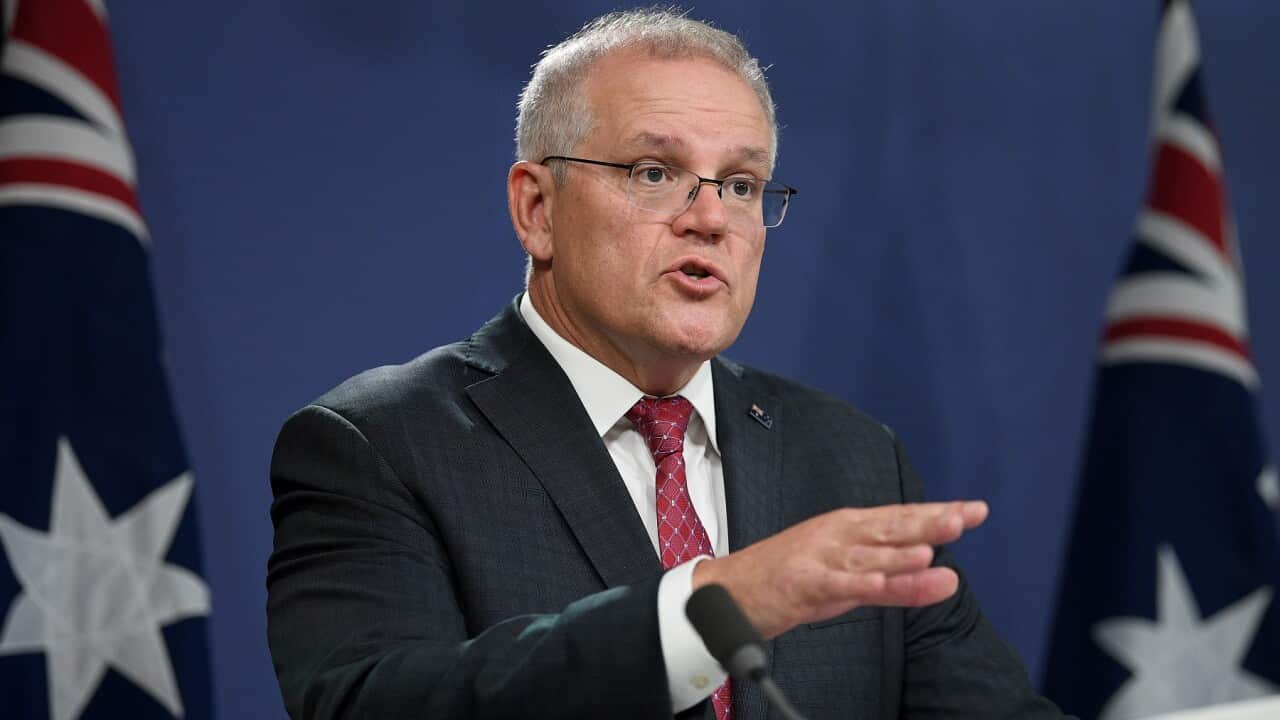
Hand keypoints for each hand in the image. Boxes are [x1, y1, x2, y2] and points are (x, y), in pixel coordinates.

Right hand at [691, 501, 988, 638]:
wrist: (730, 591)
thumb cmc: (788, 582)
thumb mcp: (848, 581)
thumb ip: (894, 582)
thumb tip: (940, 575)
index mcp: (848, 528)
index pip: (901, 518)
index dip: (938, 514)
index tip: (974, 510)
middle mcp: (838, 535)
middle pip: (891, 527)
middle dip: (930, 521)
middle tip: (965, 515)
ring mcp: (821, 557)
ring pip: (869, 554)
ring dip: (902, 550)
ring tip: (936, 546)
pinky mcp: (804, 582)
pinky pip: (838, 583)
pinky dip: (863, 582)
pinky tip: (885, 582)